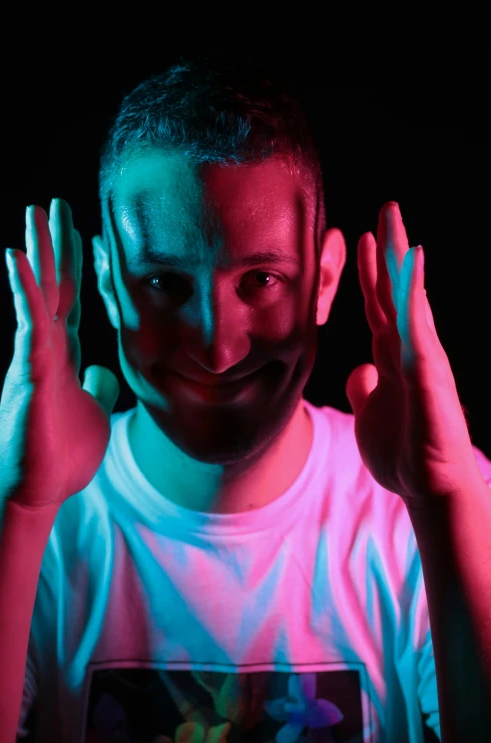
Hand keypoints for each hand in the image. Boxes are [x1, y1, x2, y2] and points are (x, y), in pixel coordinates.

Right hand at [0, 199, 118, 511]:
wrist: (38, 491)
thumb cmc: (61, 455)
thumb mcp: (93, 412)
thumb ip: (97, 386)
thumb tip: (103, 368)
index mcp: (63, 356)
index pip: (72, 302)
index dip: (79, 269)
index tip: (84, 236)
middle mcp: (46, 349)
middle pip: (53, 287)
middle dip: (57, 246)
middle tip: (56, 205)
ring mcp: (35, 357)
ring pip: (36, 295)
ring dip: (38, 252)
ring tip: (35, 214)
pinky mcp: (29, 371)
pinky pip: (27, 322)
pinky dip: (24, 289)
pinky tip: (18, 256)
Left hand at [345, 201, 480, 505]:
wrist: (426, 487)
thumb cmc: (403, 453)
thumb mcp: (371, 415)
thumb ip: (366, 389)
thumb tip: (360, 371)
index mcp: (392, 358)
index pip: (379, 306)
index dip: (368, 274)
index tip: (357, 241)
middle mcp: (408, 350)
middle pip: (396, 291)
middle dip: (388, 250)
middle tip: (385, 210)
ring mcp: (420, 357)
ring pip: (408, 297)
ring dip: (399, 258)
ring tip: (393, 221)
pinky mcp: (429, 370)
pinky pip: (417, 323)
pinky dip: (412, 291)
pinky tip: (409, 261)